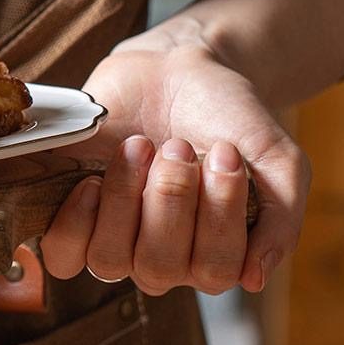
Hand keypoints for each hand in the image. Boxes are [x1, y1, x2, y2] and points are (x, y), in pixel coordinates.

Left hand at [40, 36, 310, 295]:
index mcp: (213, 253)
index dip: (217, 215)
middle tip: (177, 145)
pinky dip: (75, 222)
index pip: (214, 272)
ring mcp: (114, 238)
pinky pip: (61, 254)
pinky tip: (92, 182)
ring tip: (139, 146)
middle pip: (158, 267)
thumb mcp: (276, 159)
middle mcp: (163, 257)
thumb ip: (283, 217)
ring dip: (124, 200)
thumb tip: (256, 277)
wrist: (178, 67)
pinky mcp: (73, 215)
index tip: (223, 151)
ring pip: (109, 260)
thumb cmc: (227, 117)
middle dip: (170, 199)